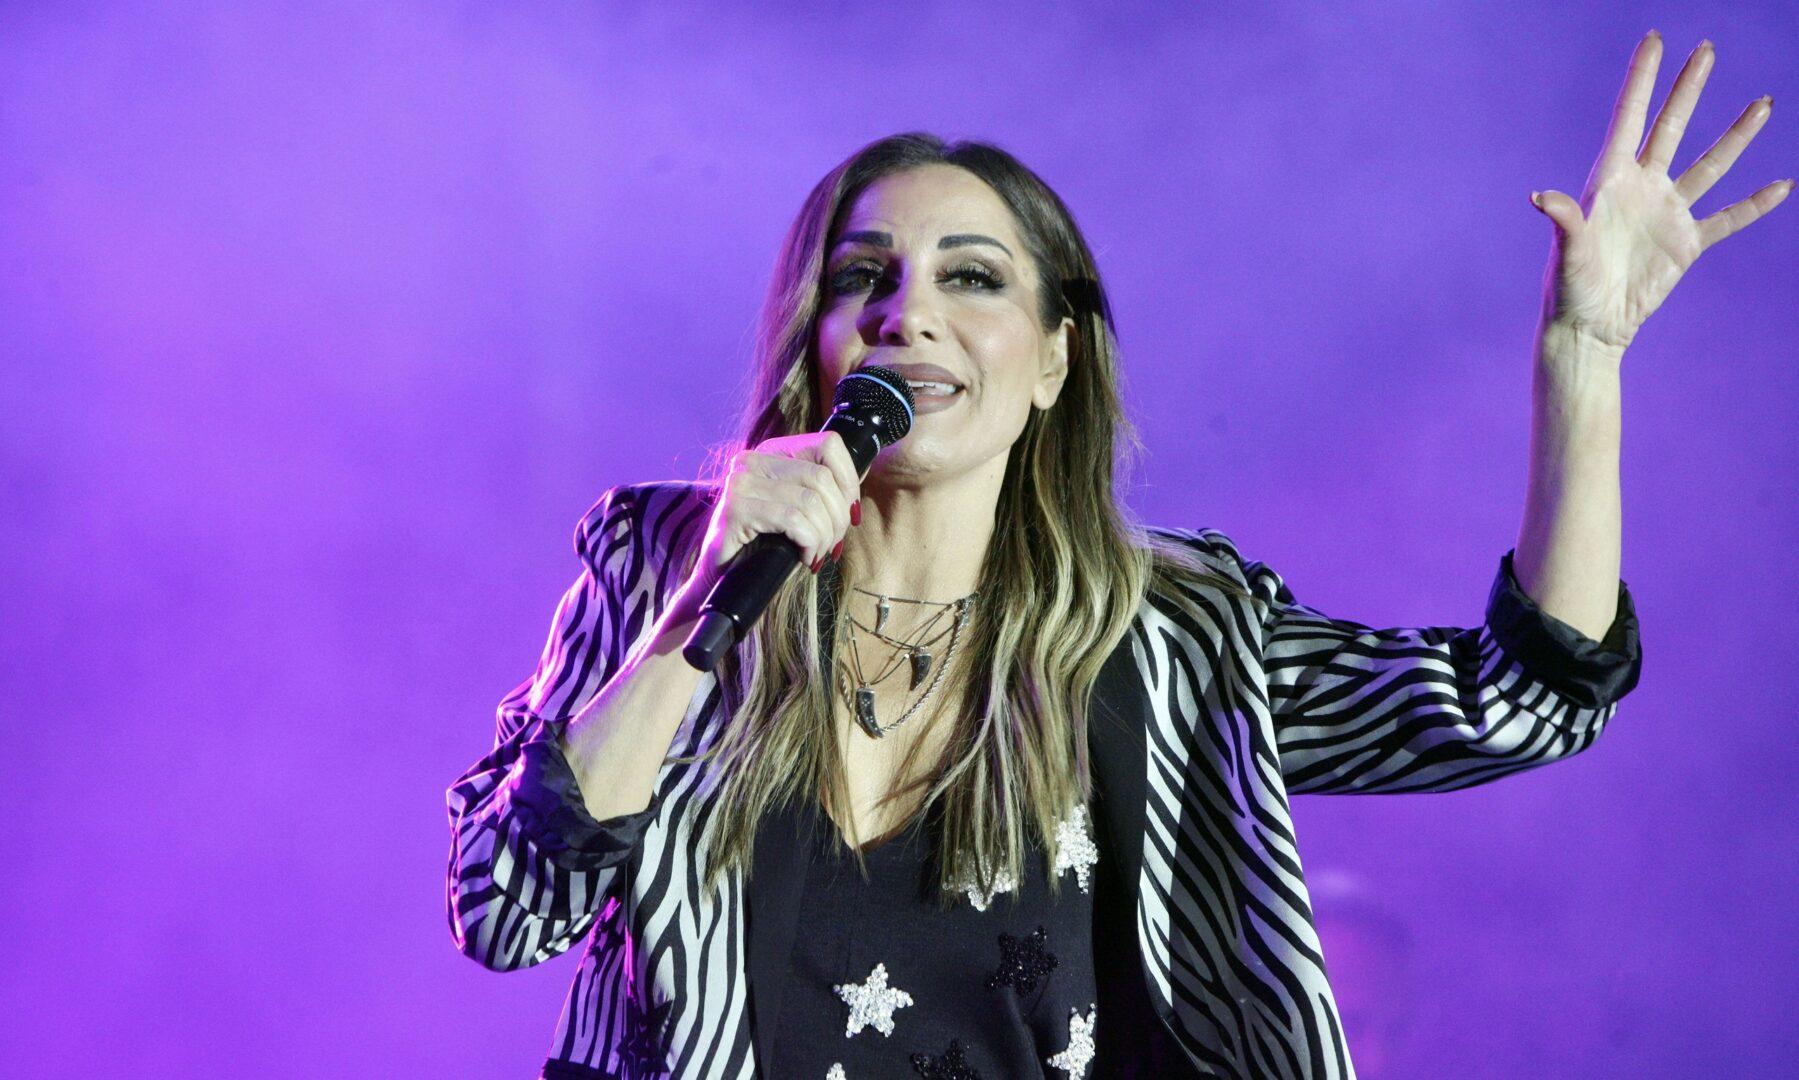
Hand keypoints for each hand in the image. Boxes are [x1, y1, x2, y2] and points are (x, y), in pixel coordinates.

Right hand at [683, 431, 860, 599]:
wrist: (721, 579)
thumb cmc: (763, 546)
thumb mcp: (796, 511)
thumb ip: (820, 494)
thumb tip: (855, 495)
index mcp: (772, 452)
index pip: (829, 445)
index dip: (850, 480)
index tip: (850, 514)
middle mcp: (753, 460)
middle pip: (823, 478)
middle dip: (838, 518)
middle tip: (833, 545)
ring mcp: (741, 482)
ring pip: (811, 501)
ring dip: (824, 535)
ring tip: (818, 554)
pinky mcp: (736, 509)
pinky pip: (793, 520)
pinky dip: (810, 543)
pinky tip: (806, 557)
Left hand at [1531, 31, 1790, 354]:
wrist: (1591, 327)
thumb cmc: (1569, 288)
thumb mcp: (1567, 250)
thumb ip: (1564, 220)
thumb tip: (1540, 198)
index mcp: (1609, 181)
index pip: (1630, 118)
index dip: (1642, 79)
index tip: (1655, 40)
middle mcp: (1642, 188)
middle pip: (1671, 127)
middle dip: (1688, 89)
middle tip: (1705, 49)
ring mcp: (1667, 213)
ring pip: (1709, 165)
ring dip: (1736, 136)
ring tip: (1763, 104)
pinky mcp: (1687, 243)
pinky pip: (1728, 218)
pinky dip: (1754, 205)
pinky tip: (1781, 186)